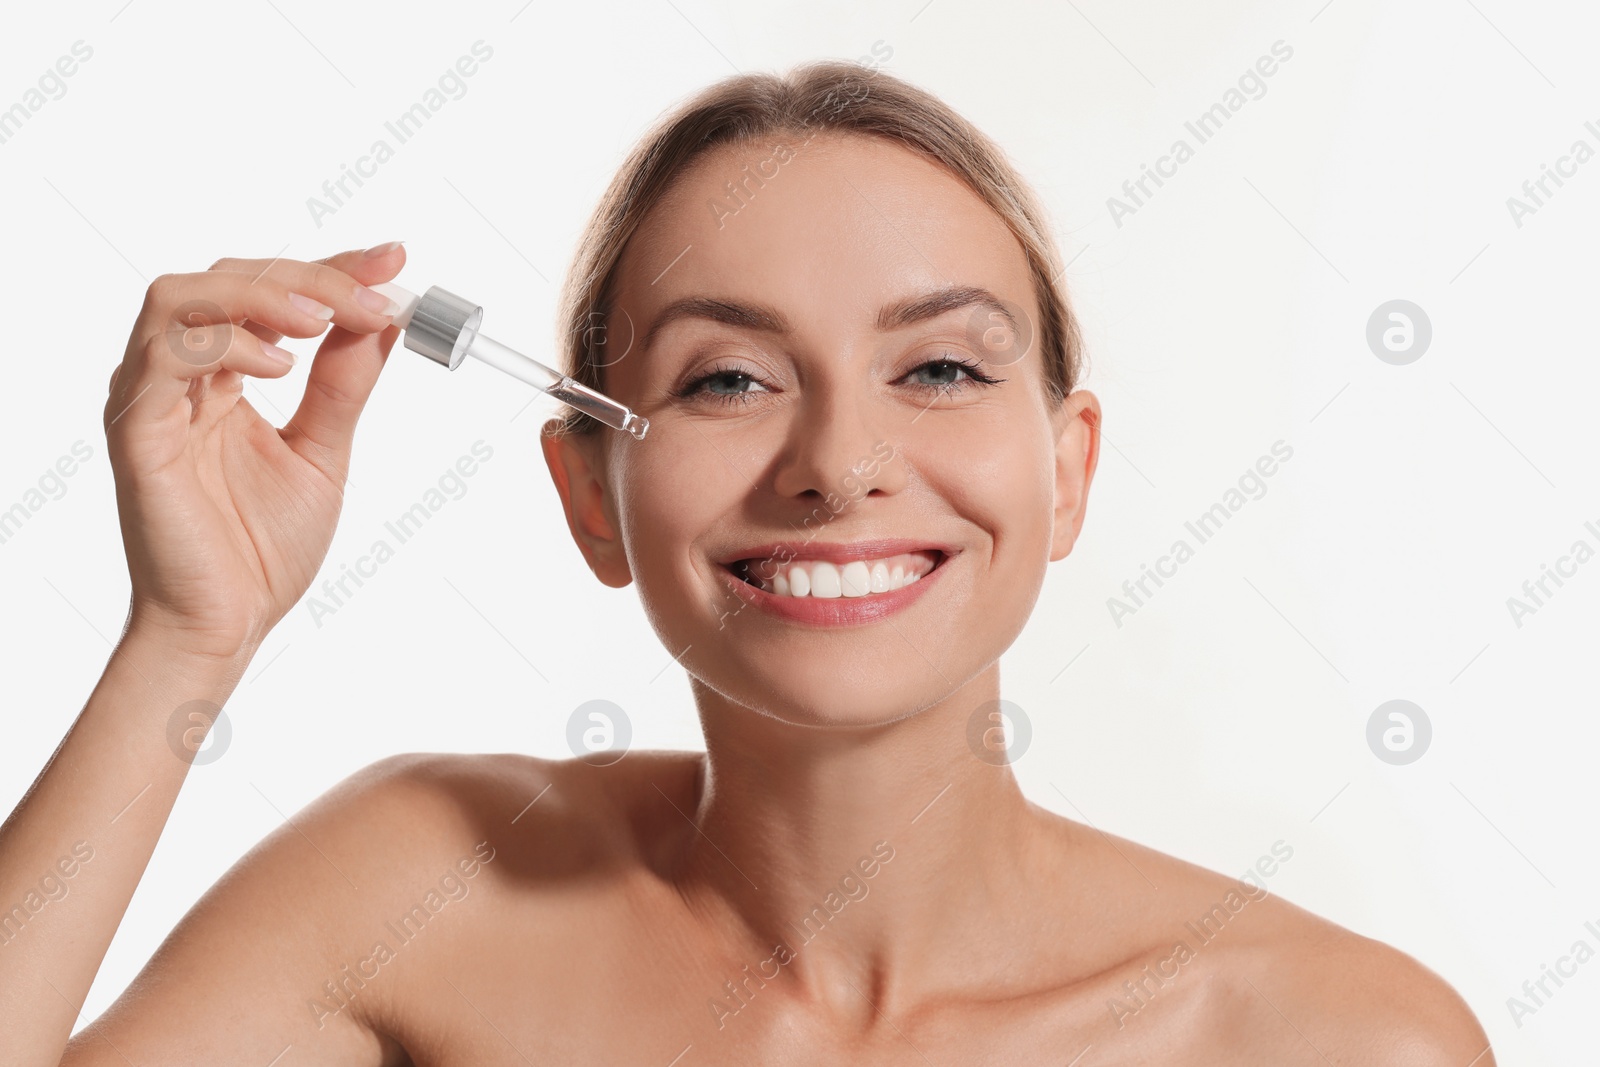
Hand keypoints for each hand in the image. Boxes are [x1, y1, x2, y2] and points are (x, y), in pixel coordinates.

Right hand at [104, 244, 406, 657]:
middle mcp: (180, 377)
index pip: (271, 292)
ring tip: (323, 321)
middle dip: (310, 275)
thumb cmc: (262, 549)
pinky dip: (227, 343)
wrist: (229, 624)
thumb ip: (344, 384)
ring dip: (262, 293)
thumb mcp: (324, 450)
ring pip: (182, 295)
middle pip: (228, 277)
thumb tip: (382, 319)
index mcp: (222, 377)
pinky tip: (281, 368)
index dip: (332, 267)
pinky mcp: (136, 430)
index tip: (394, 260)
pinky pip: (164, 355)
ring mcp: (151, 398)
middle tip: (374, 295)